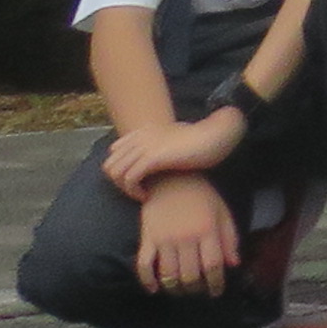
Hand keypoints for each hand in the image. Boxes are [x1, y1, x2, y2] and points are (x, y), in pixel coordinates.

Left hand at [100, 105, 247, 199]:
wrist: (216, 136)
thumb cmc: (203, 142)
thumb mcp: (176, 140)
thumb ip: (162, 145)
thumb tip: (159, 158)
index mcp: (144, 131)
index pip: (114, 151)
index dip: (122, 169)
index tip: (138, 180)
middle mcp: (140, 137)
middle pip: (110, 164)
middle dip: (119, 182)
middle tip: (138, 191)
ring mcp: (145, 146)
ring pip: (115, 172)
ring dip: (125, 189)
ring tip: (142, 194)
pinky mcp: (152, 158)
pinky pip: (129, 178)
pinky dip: (134, 192)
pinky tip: (148, 196)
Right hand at [132, 169, 241, 297]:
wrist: (171, 177)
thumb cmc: (201, 195)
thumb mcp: (222, 212)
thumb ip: (229, 238)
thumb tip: (234, 264)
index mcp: (207, 230)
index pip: (212, 265)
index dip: (215, 283)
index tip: (216, 292)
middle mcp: (186, 238)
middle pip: (190, 275)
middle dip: (195, 289)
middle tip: (198, 291)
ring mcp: (164, 239)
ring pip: (169, 275)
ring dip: (175, 289)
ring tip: (181, 290)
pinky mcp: (147, 238)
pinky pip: (144, 265)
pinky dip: (147, 281)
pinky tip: (154, 289)